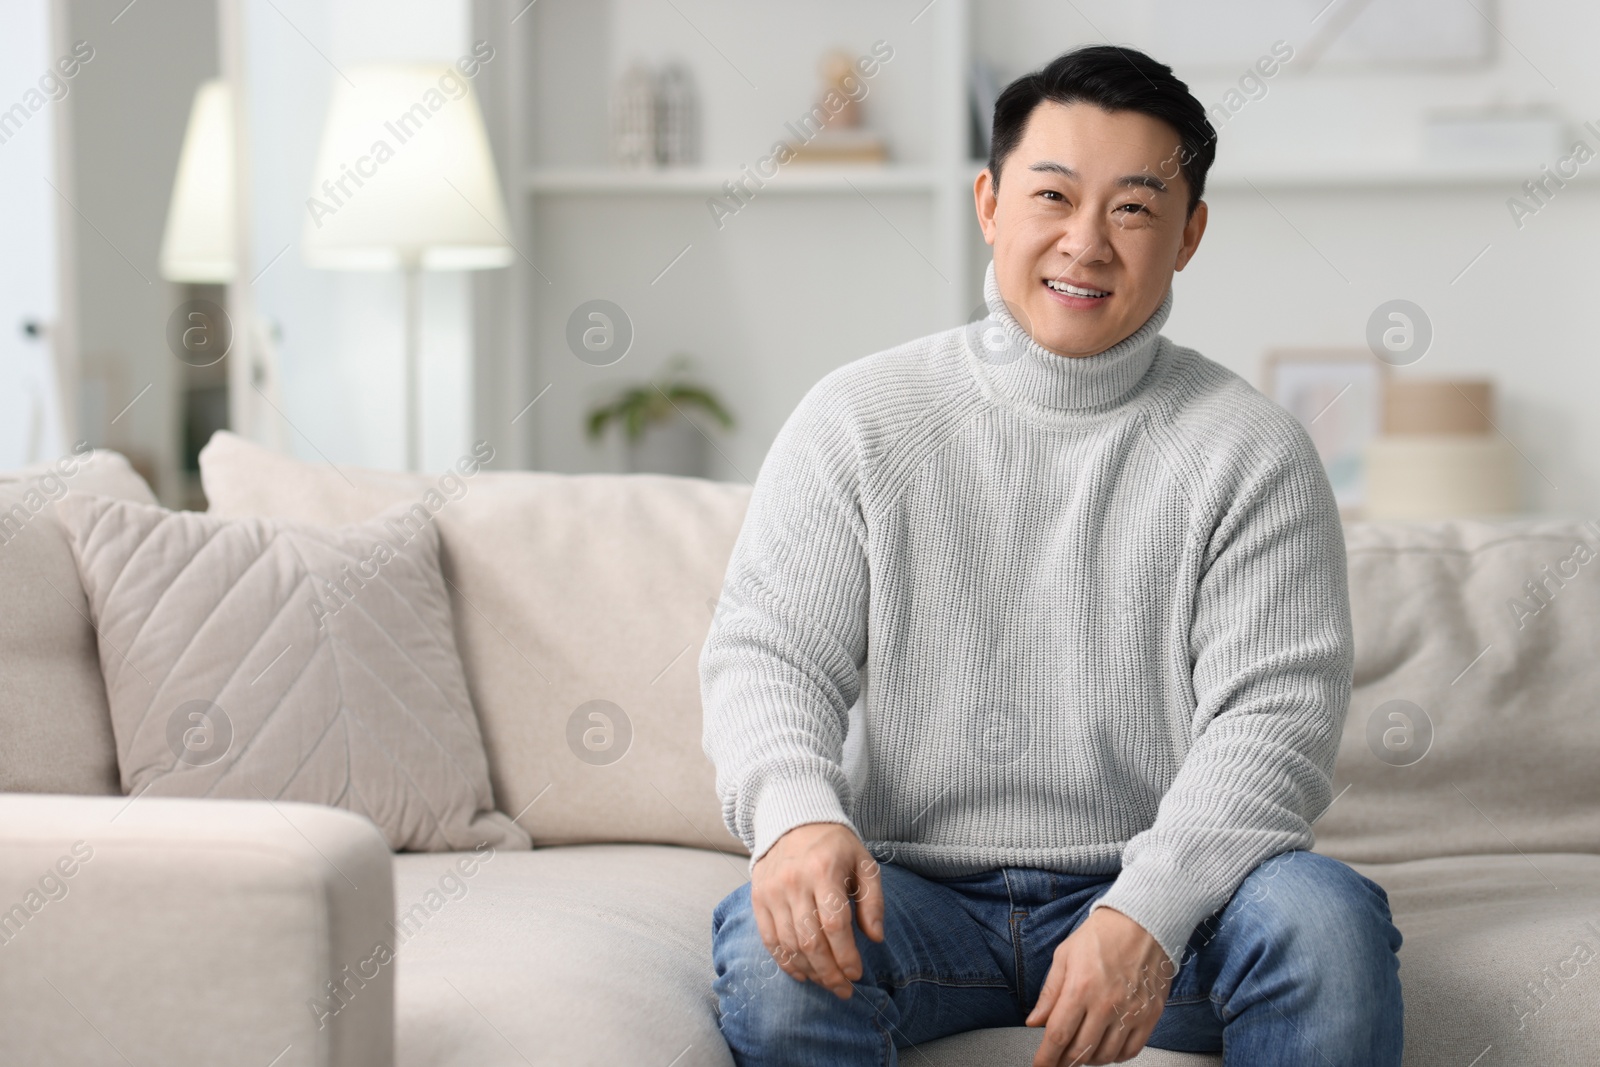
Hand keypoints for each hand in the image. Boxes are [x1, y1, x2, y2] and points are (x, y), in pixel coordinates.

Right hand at [750, 821, 885, 998]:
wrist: (793, 820)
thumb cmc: (835, 846)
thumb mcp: (864, 864)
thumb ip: (873, 901)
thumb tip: (875, 938)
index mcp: (824, 871)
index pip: (835, 925)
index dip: (846, 956)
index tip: (857, 974)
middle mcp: (794, 882)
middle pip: (810, 941)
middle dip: (829, 972)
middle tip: (843, 990)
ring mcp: (772, 891)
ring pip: (789, 944)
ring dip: (809, 971)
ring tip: (826, 983)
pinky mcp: (758, 898)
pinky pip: (769, 939)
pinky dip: (784, 962)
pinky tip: (801, 973)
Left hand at [1026, 905, 1173, 1065]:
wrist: (1143, 922)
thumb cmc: (1102, 935)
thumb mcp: (1064, 956)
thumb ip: (1049, 993)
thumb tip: (1034, 1021)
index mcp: (1080, 988)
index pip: (1058, 1036)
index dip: (1046, 1058)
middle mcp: (1106, 1004)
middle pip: (1081, 1051)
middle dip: (1064, 1062)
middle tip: (1058, 1061)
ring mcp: (1130, 1012)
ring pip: (1106, 1055)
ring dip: (1089, 1060)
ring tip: (1081, 1051)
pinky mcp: (1150, 1015)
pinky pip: (1131, 1050)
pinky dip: (1115, 1057)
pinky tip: (1106, 1048)